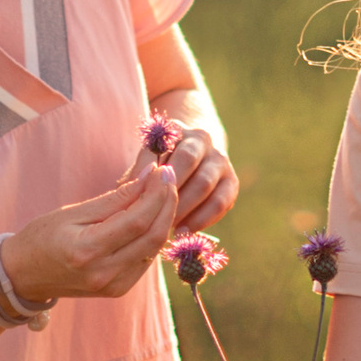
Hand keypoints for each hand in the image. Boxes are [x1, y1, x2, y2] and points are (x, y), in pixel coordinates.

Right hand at [0, 167, 176, 304]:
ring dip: (164, 218)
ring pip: (154, 248)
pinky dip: (153, 235)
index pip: (137, 220)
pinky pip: (146, 259)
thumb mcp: (72, 212)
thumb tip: (149, 176)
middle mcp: (104, 273)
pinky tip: (153, 215)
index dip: (156, 194)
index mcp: (87, 251)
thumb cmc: (42, 237)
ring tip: (163, 190)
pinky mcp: (119, 290)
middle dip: (167, 203)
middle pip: (153, 236)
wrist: (23, 276)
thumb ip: (115, 198)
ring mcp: (114, 286)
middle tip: (170, 176)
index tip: (163, 170)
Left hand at [134, 116, 237, 232]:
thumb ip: (136, 177)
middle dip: (168, 189)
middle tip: (152, 213)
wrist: (194, 163)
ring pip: (204, 182)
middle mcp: (200, 139)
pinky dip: (201, 219)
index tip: (135, 195)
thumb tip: (129, 191)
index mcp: (175, 130)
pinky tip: (184, 231)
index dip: (147, 171)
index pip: (160, 146)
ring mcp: (219, 159)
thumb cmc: (158, 170)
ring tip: (166, 227)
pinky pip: (220, 201)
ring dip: (184, 207)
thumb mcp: (145, 167)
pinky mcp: (231, 181)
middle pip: (187, 159)